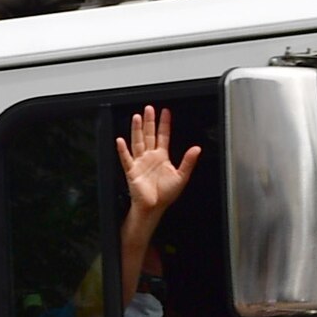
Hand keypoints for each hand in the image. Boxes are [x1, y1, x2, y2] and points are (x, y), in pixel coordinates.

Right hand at [117, 106, 200, 229]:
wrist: (154, 207)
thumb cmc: (165, 195)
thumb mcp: (181, 177)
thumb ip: (188, 162)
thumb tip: (197, 149)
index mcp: (161, 157)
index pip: (163, 136)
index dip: (164, 124)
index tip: (165, 112)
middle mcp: (150, 157)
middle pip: (149, 135)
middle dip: (149, 121)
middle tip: (149, 108)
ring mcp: (140, 162)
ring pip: (138, 142)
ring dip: (136, 130)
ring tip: (137, 117)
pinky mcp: (132, 171)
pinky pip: (126, 158)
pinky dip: (122, 150)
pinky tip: (120, 141)